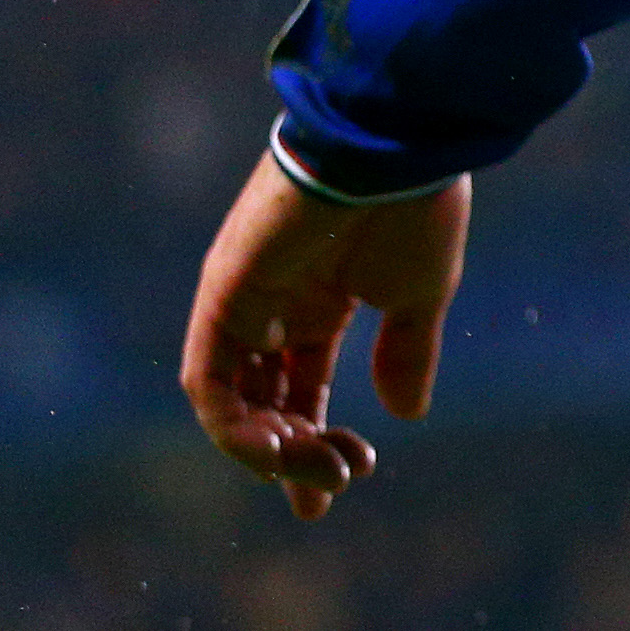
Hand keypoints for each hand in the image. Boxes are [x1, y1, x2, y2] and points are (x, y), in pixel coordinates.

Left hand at [181, 150, 468, 518]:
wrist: (393, 146)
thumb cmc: (414, 207)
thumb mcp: (419, 294)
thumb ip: (406, 352)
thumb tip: (407, 414)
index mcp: (320, 303)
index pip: (302, 388)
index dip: (317, 440)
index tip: (343, 484)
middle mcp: (272, 308)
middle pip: (265, 404)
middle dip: (297, 454)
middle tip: (339, 480)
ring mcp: (242, 304)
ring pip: (233, 403)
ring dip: (270, 448)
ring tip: (320, 468)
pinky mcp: (222, 297)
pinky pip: (210, 381)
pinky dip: (236, 423)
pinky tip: (282, 445)